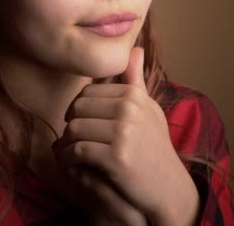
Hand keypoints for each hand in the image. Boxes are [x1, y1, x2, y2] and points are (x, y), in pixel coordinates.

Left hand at [53, 47, 199, 224]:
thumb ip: (135, 80)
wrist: (168, 186)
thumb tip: (134, 48)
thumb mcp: (148, 109)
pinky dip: (67, 158)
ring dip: (65, 143)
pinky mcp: (116, 157)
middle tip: (70, 139)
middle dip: (70, 124)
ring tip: (68, 151)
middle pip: (77, 107)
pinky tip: (70, 164)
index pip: (87, 92)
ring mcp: (124, 132)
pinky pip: (76, 150)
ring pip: (73, 128)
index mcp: (134, 95)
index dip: (78, 109)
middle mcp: (129, 109)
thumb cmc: (154, 146)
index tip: (79, 123)